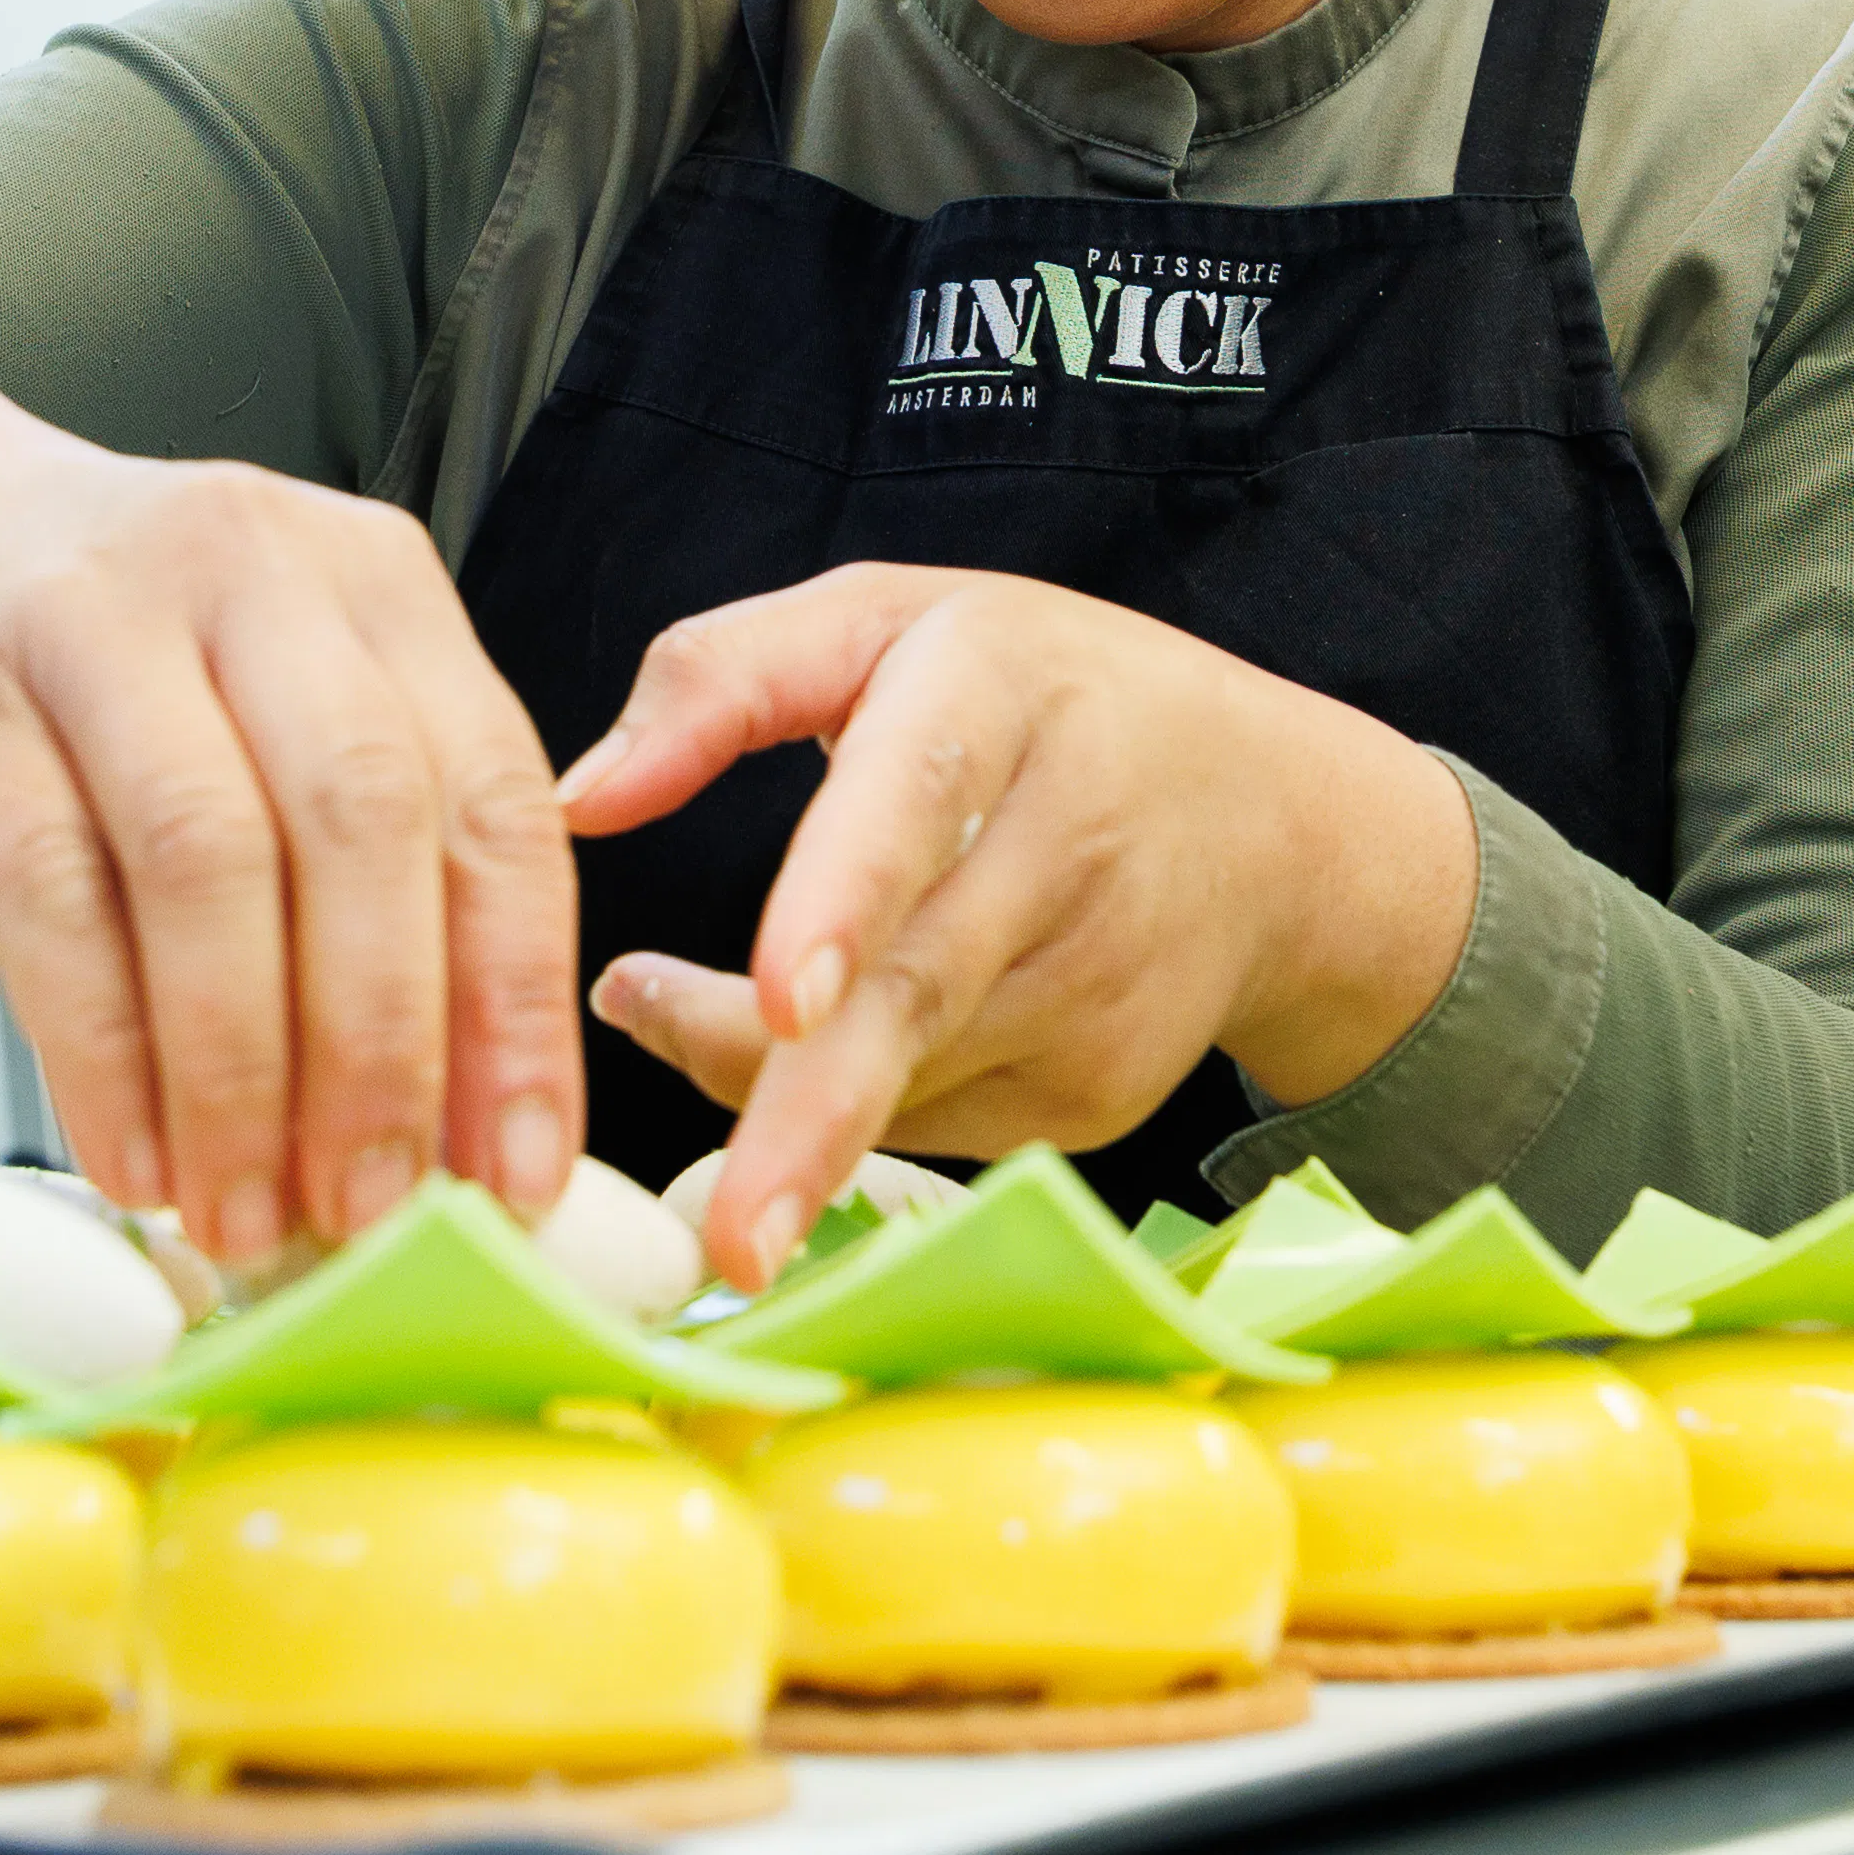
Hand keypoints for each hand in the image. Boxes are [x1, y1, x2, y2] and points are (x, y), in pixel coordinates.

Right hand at [0, 333, 582, 1265]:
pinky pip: (50, 898)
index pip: (496, 801)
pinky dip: (104, 1055)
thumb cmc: (106, 648)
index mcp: (375, 579)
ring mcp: (93, 617)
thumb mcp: (274, 694)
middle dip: (382, 1049)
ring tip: (244, 1215)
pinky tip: (132, 1157)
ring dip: (240, 1075)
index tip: (516, 1175)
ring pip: (207, 864)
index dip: (516, 1006)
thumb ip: (379, 860)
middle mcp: (252, 569)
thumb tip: (458, 1123)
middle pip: (362, 826)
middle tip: (372, 1213)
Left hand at [557, 564, 1473, 1292]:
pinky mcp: (1101, 1090)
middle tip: (731, 1232)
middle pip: (923, 992)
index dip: (846, 900)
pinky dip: (844, 1114)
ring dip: (769, 1102)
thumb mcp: (885, 621)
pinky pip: (931, 1127)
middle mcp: (1067, 843)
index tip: (780, 998)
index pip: (918, 798)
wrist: (1275, 819)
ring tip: (663, 1018)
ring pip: (905, 1080)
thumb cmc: (1037, 699)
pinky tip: (807, 1055)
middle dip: (814, 1118)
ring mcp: (1097, 986)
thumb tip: (578, 800)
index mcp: (999, 695)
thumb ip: (720, 678)